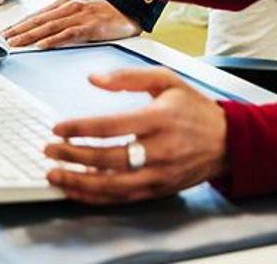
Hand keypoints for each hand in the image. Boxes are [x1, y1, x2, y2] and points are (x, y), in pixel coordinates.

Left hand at [2, 0, 140, 48]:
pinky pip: (69, 34)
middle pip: (38, 21)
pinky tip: (42, 46)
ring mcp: (80, 15)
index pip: (35, 16)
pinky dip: (54, 40)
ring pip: (49, 27)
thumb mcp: (80, 12)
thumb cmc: (105, 13)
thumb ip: (62, 20)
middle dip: (17, 31)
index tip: (2, 34)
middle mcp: (69, 7)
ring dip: (29, 36)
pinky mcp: (91, 26)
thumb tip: (41, 34)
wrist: (131, 10)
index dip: (17, 25)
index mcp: (64, 3)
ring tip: (13, 44)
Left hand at [45, 69, 228, 203]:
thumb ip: (128, 77)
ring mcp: (159, 174)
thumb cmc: (194, 108)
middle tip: (49, 150)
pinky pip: (122, 198)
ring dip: (79, 182)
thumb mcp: (166, 80)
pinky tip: (76, 190)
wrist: (227, 141)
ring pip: (113, 185)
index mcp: (160, 118)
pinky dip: (95, 197)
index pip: (112, 126)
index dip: (80, 128)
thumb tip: (93, 78)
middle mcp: (160, 150)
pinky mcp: (158, 190)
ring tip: (55, 174)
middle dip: (73, 156)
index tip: (58, 128)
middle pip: (109, 158)